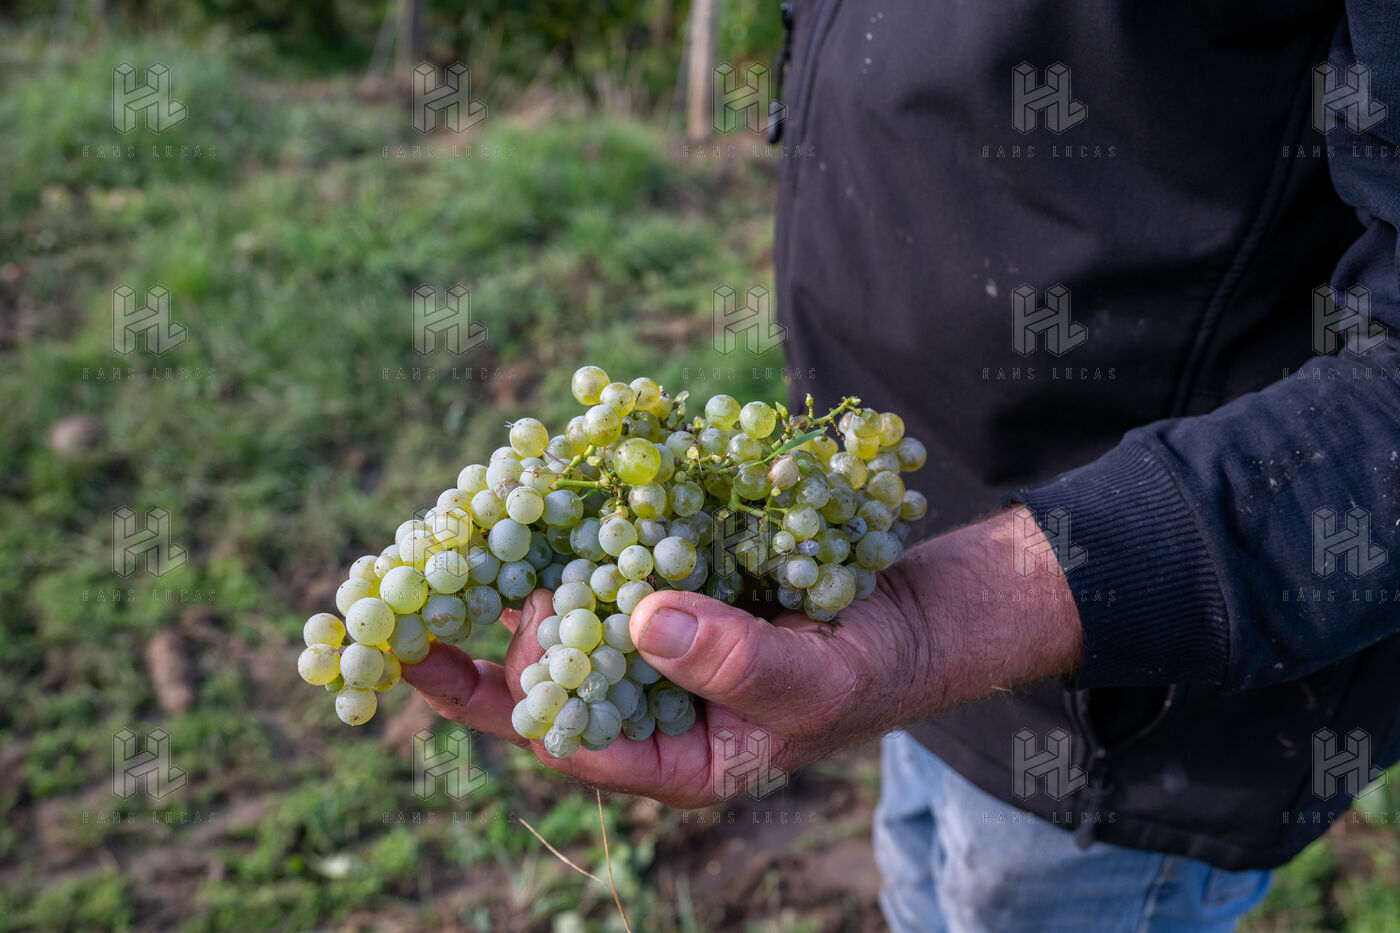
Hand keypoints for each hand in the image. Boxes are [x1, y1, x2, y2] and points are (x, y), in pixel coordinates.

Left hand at [402, 507, 1082, 807]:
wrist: (917, 617)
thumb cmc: (873, 673)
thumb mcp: (813, 682)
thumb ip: (734, 663)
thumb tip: (639, 620)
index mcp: (670, 754)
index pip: (560, 734)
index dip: (486, 698)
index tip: (415, 659)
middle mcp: (650, 700)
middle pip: (545, 669)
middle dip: (488, 628)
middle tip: (428, 571)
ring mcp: (658, 639)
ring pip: (568, 610)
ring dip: (517, 572)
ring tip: (454, 528)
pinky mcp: (673, 583)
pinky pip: (609, 559)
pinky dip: (575, 529)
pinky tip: (538, 493)